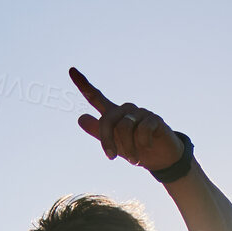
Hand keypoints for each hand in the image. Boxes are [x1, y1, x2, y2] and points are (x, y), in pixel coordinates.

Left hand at [69, 67, 184, 170]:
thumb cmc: (136, 150)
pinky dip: (142, 143)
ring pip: (124, 127)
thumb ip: (98, 132)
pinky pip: (142, 130)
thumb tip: (80, 118)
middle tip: (111, 157)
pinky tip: (147, 147)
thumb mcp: (115, 144)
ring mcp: (140, 113)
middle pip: (107, 120)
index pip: (95, 97)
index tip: (71, 70)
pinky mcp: (154, 118)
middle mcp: (126, 110)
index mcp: (114, 114)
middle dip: (107, 141)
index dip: (83, 85)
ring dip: (128, 148)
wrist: (160, 159)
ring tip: (134, 160)